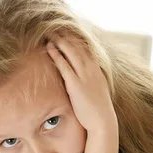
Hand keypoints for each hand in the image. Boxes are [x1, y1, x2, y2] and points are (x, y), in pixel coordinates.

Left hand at [46, 33, 118, 152]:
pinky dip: (57, 55)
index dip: (77, 42)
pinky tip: (50, 48)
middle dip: (68, 38)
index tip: (69, 35)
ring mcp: (84, 76)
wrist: (102, 122)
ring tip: (51, 35)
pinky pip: (64, 65)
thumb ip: (90, 84)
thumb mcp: (96, 94)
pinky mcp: (76, 84)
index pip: (87, 51)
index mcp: (97, 72)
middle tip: (58, 30)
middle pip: (79, 48)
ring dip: (61, 42)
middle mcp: (92, 71)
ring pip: (71, 53)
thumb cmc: (98, 112)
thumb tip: (83, 84)